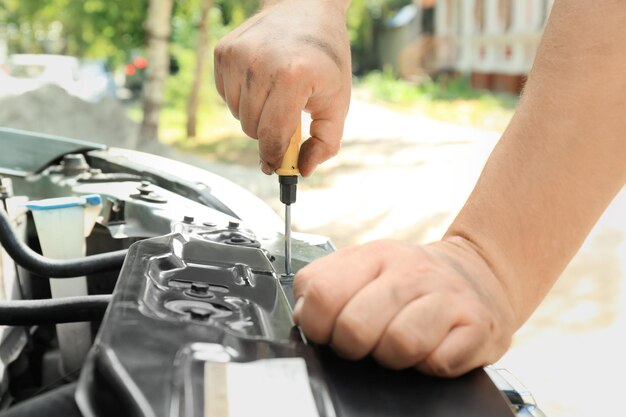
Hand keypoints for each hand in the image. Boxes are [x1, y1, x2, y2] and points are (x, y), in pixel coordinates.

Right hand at [213, 0, 351, 176]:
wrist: (305, 7)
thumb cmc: (325, 56)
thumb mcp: (337, 101)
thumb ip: (326, 142)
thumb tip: (304, 170)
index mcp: (293, 76)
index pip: (273, 135)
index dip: (274, 158)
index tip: (275, 166)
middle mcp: (261, 63)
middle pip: (252, 129)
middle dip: (270, 132)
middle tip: (287, 117)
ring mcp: (238, 56)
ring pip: (238, 115)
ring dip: (256, 115)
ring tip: (276, 94)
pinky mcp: (223, 52)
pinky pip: (226, 97)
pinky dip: (242, 99)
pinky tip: (261, 81)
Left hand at [293, 237, 517, 376]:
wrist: (479, 273)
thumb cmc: (412, 279)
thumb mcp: (366, 267)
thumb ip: (326, 283)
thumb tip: (302, 314)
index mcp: (374, 256)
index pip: (321, 293)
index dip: (316, 325)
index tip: (328, 330)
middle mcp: (410, 271)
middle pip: (355, 327)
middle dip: (353, 347)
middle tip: (366, 343)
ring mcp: (447, 296)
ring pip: (399, 345)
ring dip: (393, 358)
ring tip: (399, 346)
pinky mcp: (478, 323)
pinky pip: (440, 362)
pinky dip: (430, 365)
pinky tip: (432, 349)